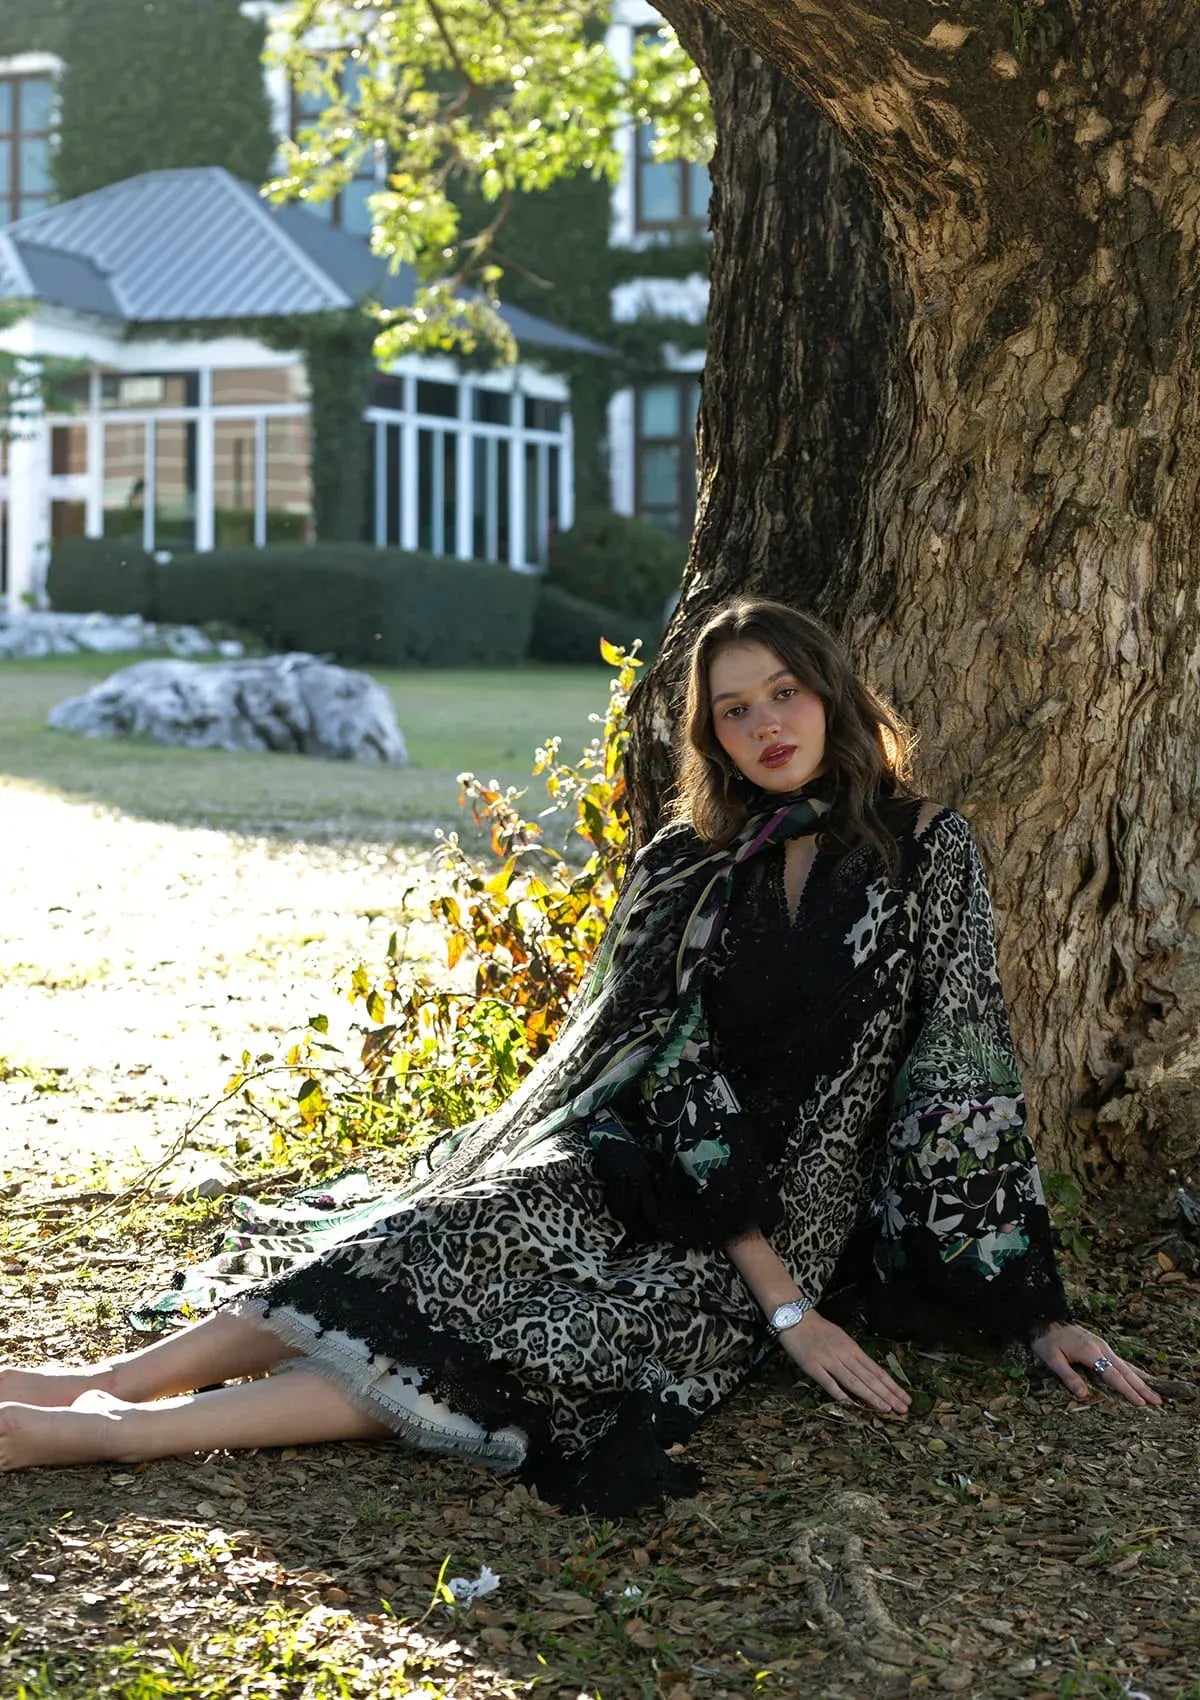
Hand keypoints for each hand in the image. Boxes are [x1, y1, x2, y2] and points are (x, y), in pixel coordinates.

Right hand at [776, 1307, 910, 1415]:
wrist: (794, 1317)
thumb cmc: (819, 1329)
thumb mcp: (841, 1338)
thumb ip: (853, 1356)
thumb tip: (869, 1373)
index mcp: (852, 1348)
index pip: (876, 1370)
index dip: (891, 1385)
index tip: (905, 1398)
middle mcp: (844, 1354)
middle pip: (869, 1377)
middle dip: (887, 1394)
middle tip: (903, 1409)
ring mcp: (828, 1360)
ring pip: (853, 1381)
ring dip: (871, 1396)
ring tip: (886, 1408)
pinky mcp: (812, 1366)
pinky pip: (827, 1382)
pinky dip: (839, 1392)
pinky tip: (850, 1404)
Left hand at [1031, 1322, 1162, 1407]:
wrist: (1045, 1319)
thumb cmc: (1046, 1340)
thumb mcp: (1051, 1358)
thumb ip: (1068, 1376)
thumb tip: (1084, 1395)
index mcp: (1090, 1352)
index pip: (1112, 1375)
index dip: (1127, 1390)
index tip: (1141, 1403)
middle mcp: (1101, 1348)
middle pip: (1125, 1371)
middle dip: (1142, 1387)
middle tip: (1158, 1401)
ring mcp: (1103, 1345)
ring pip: (1126, 1365)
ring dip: (1142, 1380)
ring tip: (1156, 1392)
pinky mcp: (1101, 1345)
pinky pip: (1121, 1360)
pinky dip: (1133, 1370)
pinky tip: (1140, 1376)